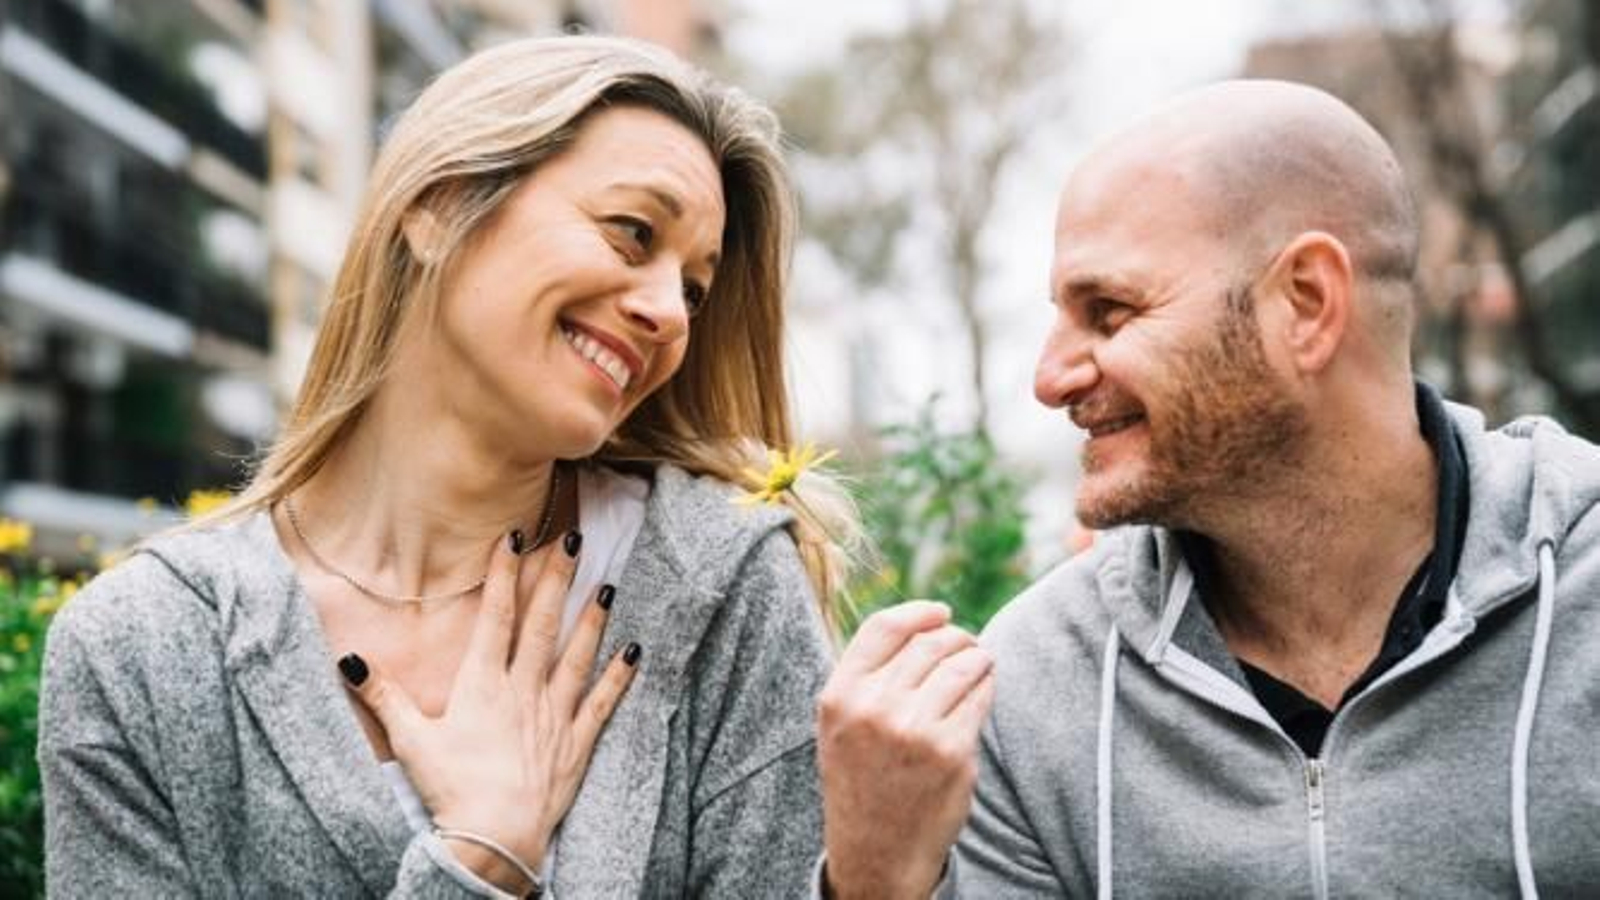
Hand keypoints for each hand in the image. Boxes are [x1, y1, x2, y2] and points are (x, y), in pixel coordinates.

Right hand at [341, 531, 638, 893]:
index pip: (495, 616)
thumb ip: (382, 696)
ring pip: (577, 656)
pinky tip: (635, 651)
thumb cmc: (450, 789)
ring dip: (593, 619)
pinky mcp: (576, 743)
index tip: (514, 536)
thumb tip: (350, 659)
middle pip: (542, 624)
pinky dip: (619, 676)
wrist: (494, 838)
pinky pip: (602, 702)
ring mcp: (554, 715)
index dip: (504, 574)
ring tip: (608, 584)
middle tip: (572, 540)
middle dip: (556, 579)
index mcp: (482, 685)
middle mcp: (523, 690)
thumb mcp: (409, 740)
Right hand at [817, 601, 994, 899]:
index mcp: (839, 696)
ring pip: (961, 664)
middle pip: (928, 643)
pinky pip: (979, 697)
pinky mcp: (952, 751)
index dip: (919, 612)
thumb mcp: (841, 724)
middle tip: (968, 644)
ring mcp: (915, 729)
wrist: (876, 852)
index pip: (884, 627)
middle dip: (956, 636)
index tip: (941, 612)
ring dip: (977, 656)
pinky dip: (986, 686)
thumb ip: (869, 676)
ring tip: (980, 662)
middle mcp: (873, 708)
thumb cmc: (862, 779)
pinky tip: (982, 690)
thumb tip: (924, 622)